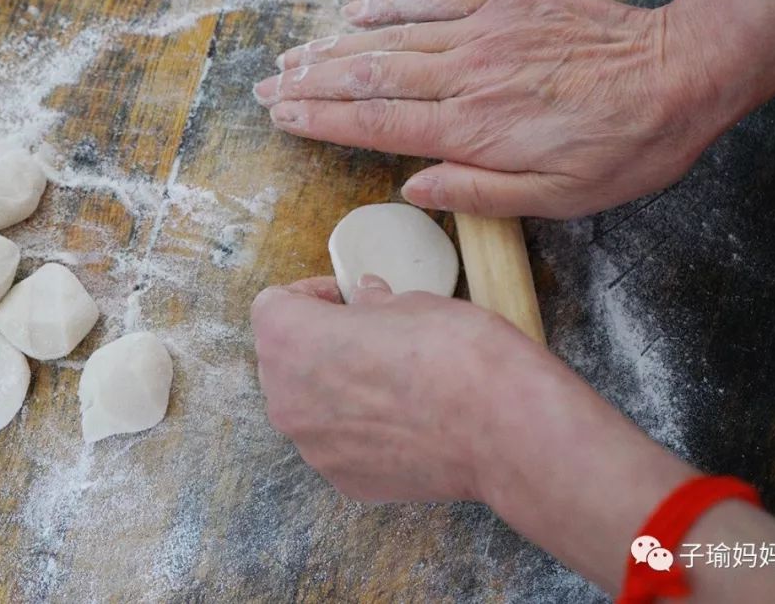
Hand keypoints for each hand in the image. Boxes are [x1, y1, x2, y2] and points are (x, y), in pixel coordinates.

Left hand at [251, 273, 565, 502]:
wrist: (502, 429)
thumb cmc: (456, 354)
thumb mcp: (413, 302)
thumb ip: (373, 303)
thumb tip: (366, 299)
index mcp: (290, 339)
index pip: (272, 305)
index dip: (309, 295)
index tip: (343, 297)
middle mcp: (286, 396)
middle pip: (282, 358)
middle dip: (317, 343)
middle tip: (367, 335)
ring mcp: (312, 446)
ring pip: (308, 405)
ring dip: (334, 388)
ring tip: (389, 379)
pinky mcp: (343, 479)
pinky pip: (336, 443)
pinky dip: (357, 429)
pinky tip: (402, 418)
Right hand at [254, 0, 720, 218]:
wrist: (678, 74)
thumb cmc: (622, 147)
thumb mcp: (559, 199)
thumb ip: (479, 194)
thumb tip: (413, 188)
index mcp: (473, 130)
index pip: (375, 123)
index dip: (320, 120)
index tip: (282, 116)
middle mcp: (466, 75)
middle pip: (367, 77)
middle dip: (309, 82)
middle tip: (266, 86)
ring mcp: (483, 31)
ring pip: (390, 36)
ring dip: (334, 46)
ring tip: (293, 54)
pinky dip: (391, 0)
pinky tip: (358, 7)